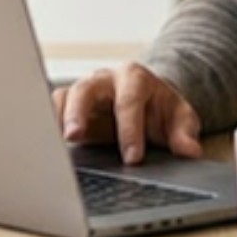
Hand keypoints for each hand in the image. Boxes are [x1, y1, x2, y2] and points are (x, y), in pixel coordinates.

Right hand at [52, 62, 202, 164]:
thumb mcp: (180, 119)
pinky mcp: (69, 107)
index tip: (132, 158)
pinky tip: (46, 147)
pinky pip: (52, 110)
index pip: (130, 101)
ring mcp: (84, 92)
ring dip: (57, 118)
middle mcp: (105, 80)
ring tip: (53, 143)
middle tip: (75, 136)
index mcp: (135, 78)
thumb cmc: (161, 110)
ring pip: (63, 97)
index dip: (130, 130)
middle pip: (86, 88)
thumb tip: (190, 151)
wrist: (148, 104)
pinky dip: (47, 125)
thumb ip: (184, 133)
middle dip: (79, 111)